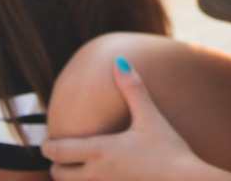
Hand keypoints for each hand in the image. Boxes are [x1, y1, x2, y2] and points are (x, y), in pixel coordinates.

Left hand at [43, 58, 196, 180]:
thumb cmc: (167, 148)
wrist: (183, 180)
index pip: (58, 151)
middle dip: (57, 163)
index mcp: (99, 151)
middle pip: (57, 174)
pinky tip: (100, 176)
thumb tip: (119, 61)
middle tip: (62, 153)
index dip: (48, 146)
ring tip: (77, 166)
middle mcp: (94, 175)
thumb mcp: (150, 116)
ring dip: (69, 178)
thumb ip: (132, 89)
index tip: (47, 140)